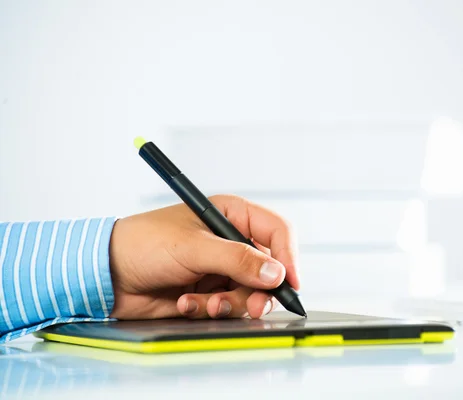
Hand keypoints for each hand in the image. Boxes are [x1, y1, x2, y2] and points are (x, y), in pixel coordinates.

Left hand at [108, 195, 299, 319]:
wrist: (107, 275)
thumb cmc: (144, 244)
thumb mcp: (193, 247)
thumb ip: (237, 260)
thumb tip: (275, 273)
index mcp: (231, 216)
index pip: (276, 231)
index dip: (288, 256)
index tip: (290, 282)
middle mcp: (230, 242)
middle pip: (268, 269)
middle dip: (259, 291)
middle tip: (254, 306)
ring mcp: (220, 269)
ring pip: (250, 292)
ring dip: (231, 303)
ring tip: (206, 303)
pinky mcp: (209, 292)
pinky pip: (227, 306)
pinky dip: (209, 309)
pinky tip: (186, 303)